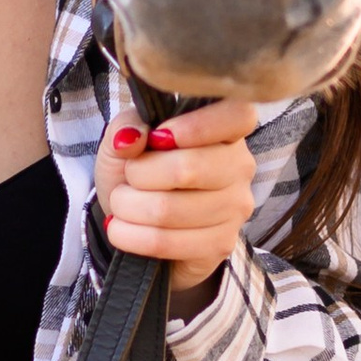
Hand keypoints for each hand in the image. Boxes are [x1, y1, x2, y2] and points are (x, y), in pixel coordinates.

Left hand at [96, 97, 258, 298]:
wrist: (135, 219)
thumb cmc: (140, 171)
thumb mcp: (126, 137)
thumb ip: (127, 125)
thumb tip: (131, 138)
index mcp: (227, 130)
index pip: (237, 116)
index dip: (197, 126)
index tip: (158, 137)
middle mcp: (240, 168)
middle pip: (188, 169)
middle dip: (139, 174)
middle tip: (128, 177)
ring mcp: (235, 209)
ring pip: (168, 210)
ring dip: (127, 207)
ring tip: (121, 204)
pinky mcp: (220, 245)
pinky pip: (165, 242)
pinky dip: (130, 236)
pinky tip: (122, 229)